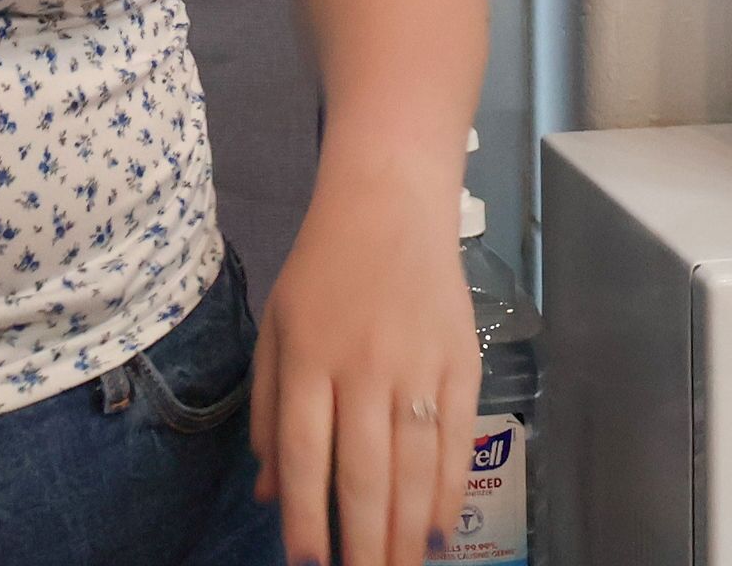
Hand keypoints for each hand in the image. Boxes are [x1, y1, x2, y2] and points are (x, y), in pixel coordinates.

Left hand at [248, 163, 483, 565]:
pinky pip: (454, 441)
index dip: (306, 517)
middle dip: (363, 543)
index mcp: (308, 356)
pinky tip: (438, 532)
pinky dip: (447, 492)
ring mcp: (417, 366)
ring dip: (406, 531)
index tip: (306, 565)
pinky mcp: (461, 363)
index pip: (307, 454)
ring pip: (413, 467)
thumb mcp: (277, 328)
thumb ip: (271, 413)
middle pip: (364, 473)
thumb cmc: (323, 268)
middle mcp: (363, 366)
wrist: (390, 202)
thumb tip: (269, 493)